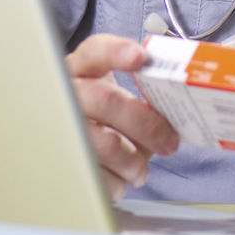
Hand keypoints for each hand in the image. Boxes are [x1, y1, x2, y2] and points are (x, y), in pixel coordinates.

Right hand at [66, 33, 180, 200]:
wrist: (69, 142)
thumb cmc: (104, 115)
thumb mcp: (118, 95)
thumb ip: (143, 98)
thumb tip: (174, 122)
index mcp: (83, 68)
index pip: (96, 51)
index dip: (117, 52)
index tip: (141, 58)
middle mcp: (68, 93)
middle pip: (107, 100)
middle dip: (146, 125)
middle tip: (169, 142)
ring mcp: (60, 126)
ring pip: (104, 144)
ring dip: (133, 162)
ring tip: (140, 169)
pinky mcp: (60, 160)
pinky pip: (94, 175)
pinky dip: (116, 183)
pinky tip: (119, 179)